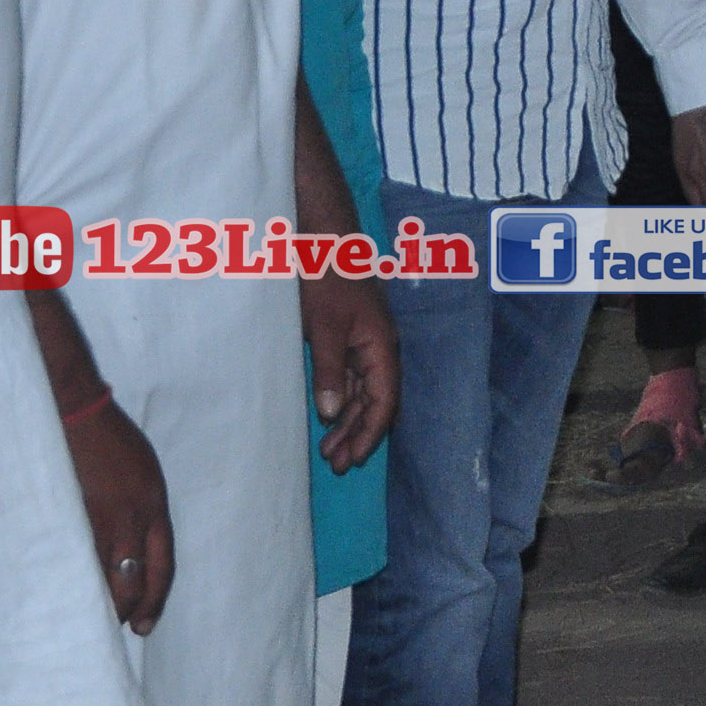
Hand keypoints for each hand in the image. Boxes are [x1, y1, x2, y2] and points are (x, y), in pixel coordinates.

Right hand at [67, 394, 174, 634]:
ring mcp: (100, 519)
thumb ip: (143, 510)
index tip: (146, 625)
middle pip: (134, 581)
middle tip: (118, 628)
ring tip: (90, 619)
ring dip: (98, 601)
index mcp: (155, 507)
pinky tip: (65, 593)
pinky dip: (73, 579)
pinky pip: (75, 559)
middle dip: (127, 610)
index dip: (156, 600)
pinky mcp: (72, 516)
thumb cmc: (112, 441)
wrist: (80, 413)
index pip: (163, 567)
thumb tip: (134, 546)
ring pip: (102, 577)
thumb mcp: (144, 474)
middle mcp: (133, 519)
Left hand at [301, 273, 398, 471]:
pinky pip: (346, 379)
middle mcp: (377, 350)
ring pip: (359, 394)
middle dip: (357, 435)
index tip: (355, 459)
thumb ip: (329, 371)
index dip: (371, 433)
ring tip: (328, 452)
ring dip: (346, 422)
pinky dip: (337, 401)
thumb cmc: (327, 277)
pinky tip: (326, 418)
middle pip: (373, 403)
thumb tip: (330, 414)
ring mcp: (361, 345)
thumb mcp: (325, 327)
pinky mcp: (344, 339)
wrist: (322, 239)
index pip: (384, 401)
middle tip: (336, 466)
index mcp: (381, 347)